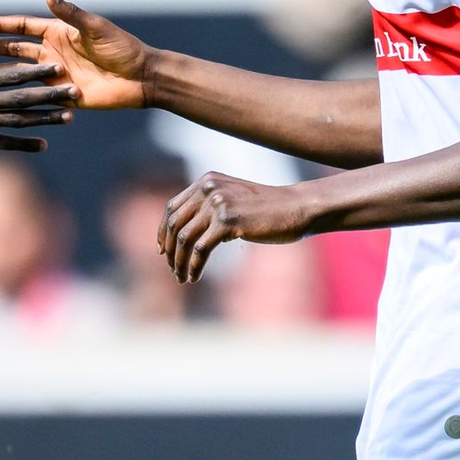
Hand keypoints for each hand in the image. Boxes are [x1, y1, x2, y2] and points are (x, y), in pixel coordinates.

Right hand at [0, 0, 152, 109]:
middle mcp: (51, 53)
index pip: (20, 27)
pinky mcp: (60, 95)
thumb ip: (70, 13)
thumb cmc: (122, 48)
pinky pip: (35, 98)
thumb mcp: (95, 28)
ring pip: (18, 75)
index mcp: (56, 33)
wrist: (142, 78)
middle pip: (12, 50)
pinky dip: (17, 99)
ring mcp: (54, 75)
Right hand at [0, 17, 77, 151]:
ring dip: (42, 119)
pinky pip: (0, 142)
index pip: (9, 74)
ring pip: (15, 121)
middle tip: (74, 91)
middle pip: (19, 98)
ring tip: (69, 117)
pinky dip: (21, 144)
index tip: (57, 66)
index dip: (34, 71)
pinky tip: (43, 144)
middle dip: (48, 95)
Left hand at [158, 172, 311, 283]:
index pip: (172, 207)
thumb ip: (210, 208)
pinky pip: (201, 249)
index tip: (162, 250)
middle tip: (172, 269)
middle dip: (170, 250)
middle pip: (175, 224)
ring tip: (181, 278)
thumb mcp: (233, 200)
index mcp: (206, 181)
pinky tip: (194, 277)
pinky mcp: (227, 220)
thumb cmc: (268, 209)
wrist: (297, 208)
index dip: (163, 230)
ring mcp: (217, 203)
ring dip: (179, 262)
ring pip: (184, 238)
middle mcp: (207, 188)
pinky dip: (194, 266)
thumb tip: (185, 234)